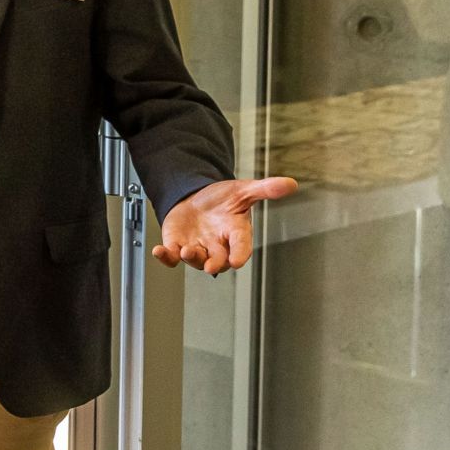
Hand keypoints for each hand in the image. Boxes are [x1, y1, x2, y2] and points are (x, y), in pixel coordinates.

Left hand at [152, 176, 298, 274]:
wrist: (196, 198)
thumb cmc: (222, 200)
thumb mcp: (243, 190)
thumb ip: (264, 189)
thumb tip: (291, 183)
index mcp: (236, 233)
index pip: (241, 247)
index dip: (240, 254)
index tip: (238, 261)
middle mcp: (217, 245)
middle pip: (218, 260)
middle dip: (215, 263)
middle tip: (212, 265)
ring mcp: (197, 246)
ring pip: (195, 260)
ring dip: (191, 258)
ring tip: (186, 251)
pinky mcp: (177, 244)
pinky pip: (171, 256)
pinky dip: (165, 257)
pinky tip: (159, 252)